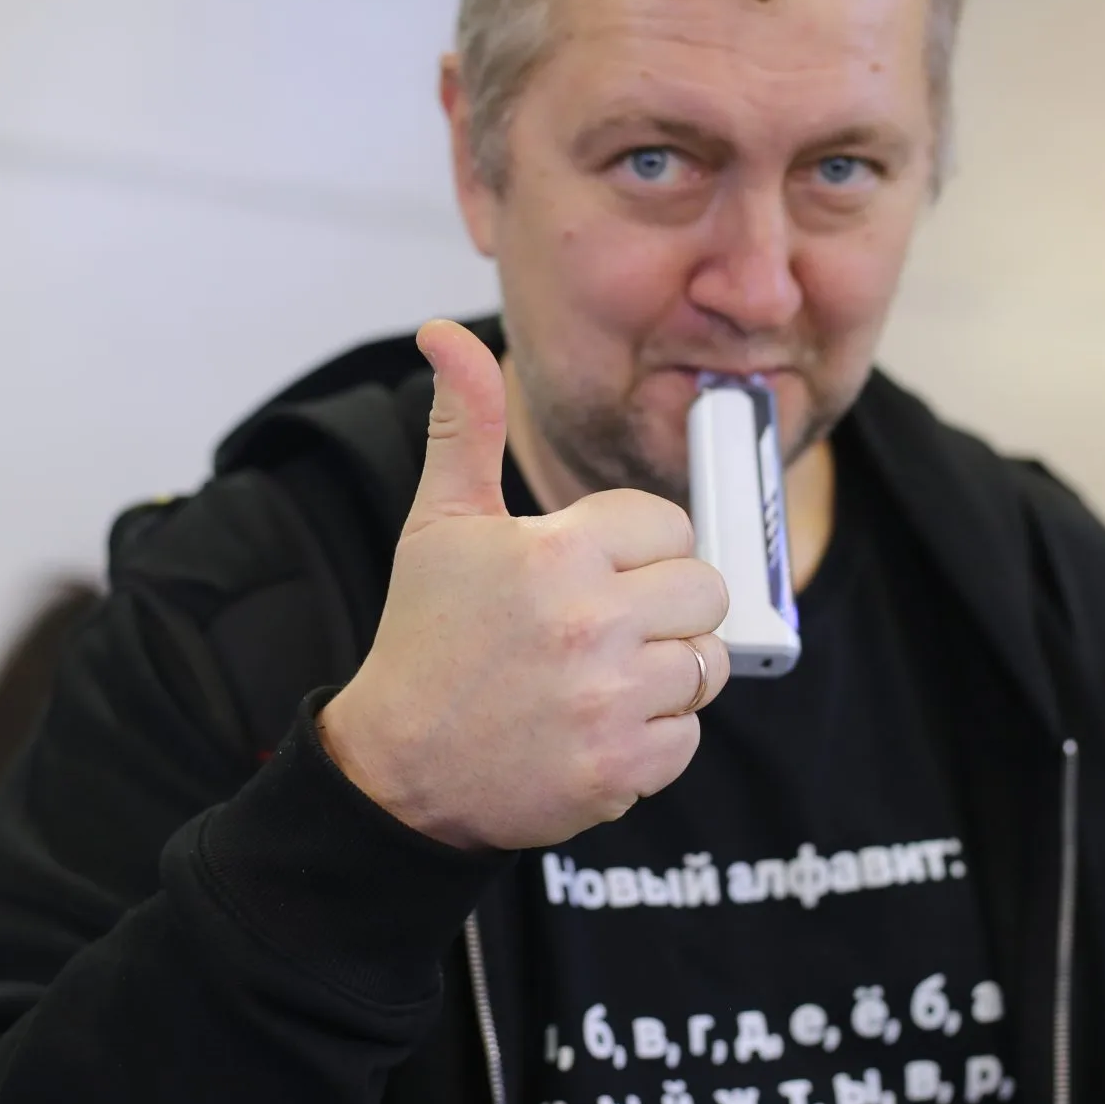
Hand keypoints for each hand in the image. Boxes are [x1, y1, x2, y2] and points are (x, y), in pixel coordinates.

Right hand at [316, 319, 730, 850]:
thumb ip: (465, 422)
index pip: (670, 526)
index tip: (587, 575)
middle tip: (601, 628)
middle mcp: (591, 623)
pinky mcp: (622, 769)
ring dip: (664, 673)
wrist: (396, 771)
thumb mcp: (440, 523)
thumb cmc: (426, 639)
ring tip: (599, 678)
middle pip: (706, 591)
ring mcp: (610, 701)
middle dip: (664, 607)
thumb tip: (445, 333)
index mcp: (557, 552)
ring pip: (708, 663)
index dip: (635, 550)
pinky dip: (652, 738)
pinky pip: (689, 734)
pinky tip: (594, 728)